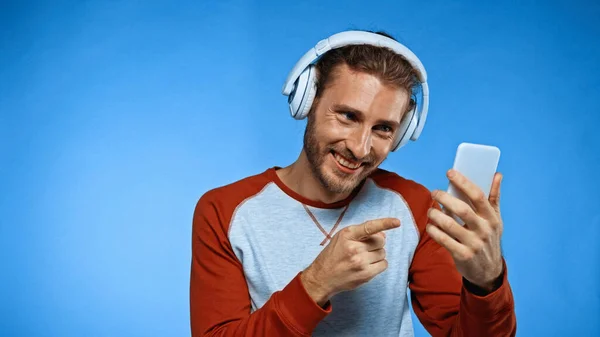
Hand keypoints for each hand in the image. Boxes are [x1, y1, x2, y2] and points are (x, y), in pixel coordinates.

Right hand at [301, 218, 400, 305]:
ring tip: (364, 258)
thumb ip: (361, 233)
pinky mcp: (366, 274)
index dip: (385, 223)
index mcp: (347, 235)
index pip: (370, 226)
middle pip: (380, 241)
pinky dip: (379, 264)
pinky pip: (384, 264)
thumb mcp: (341, 238)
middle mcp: (354, 247)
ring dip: (377, 254)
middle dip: (376, 243)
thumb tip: (384, 234)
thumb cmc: (333, 255)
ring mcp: (360, 262)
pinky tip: (368, 265)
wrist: (322, 277)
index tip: (397, 222)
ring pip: (383, 253)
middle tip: (365, 248)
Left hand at [426, 169, 503, 291]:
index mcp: (492, 218)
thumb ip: (494, 197)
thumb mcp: (496, 220)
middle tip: (434, 192)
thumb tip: (497, 175)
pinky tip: (430, 226)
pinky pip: (443, 240)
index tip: (450, 172)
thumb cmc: (489, 239)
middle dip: (445, 198)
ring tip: (430, 210)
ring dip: (436, 215)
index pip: (478, 196)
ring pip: (449, 224)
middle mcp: (484, 230)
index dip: (463, 182)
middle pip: (462, 209)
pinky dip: (434, 231)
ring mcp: (474, 244)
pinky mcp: (463, 255)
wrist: (489, 271)